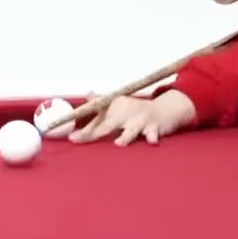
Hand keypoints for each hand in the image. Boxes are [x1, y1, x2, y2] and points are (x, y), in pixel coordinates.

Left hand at [68, 90, 196, 145]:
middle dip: (93, 132)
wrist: (165, 109)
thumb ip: (101, 104)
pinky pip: (153, 134)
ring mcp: (141, 120)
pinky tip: (152, 142)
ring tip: (119, 143)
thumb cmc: (137, 110)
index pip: (96, 119)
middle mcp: (126, 112)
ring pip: (131, 130)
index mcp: (115, 107)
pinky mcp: (155, 127)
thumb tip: (87, 95)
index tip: (72, 138)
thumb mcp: (119, 104)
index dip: (84, 130)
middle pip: (108, 124)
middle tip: (80, 139)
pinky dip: (153, 137)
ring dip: (125, 137)